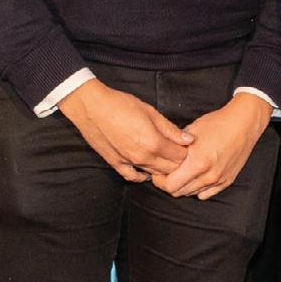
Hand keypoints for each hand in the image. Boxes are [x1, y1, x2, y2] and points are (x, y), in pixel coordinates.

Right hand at [58, 78, 193, 180]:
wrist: (92, 107)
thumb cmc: (121, 105)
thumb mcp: (150, 112)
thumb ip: (170, 129)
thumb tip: (188, 139)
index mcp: (154, 143)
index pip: (180, 157)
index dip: (186, 152)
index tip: (186, 145)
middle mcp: (143, 157)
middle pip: (169, 168)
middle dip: (177, 162)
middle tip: (178, 152)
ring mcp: (129, 162)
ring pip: (154, 174)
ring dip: (162, 168)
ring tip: (165, 158)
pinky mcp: (116, 164)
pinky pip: (133, 177)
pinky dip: (142, 176)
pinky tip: (147, 169)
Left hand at [155, 95, 273, 199]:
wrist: (243, 124)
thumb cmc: (217, 124)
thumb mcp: (191, 131)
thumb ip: (175, 147)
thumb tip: (162, 156)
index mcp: (197, 163)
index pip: (170, 185)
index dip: (160, 180)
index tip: (158, 173)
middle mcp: (208, 176)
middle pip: (179, 192)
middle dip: (170, 183)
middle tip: (168, 173)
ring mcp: (218, 180)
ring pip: (191, 193)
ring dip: (184, 185)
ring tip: (183, 172)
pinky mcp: (226, 181)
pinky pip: (206, 193)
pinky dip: (198, 188)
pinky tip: (197, 176)